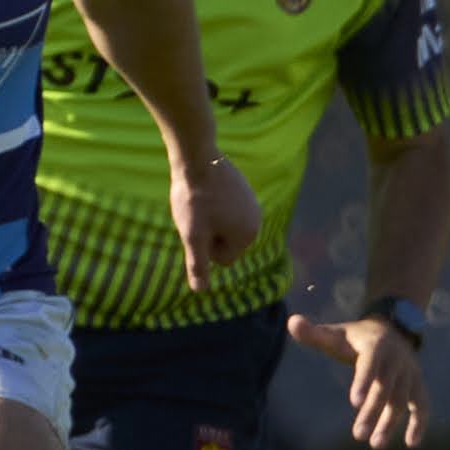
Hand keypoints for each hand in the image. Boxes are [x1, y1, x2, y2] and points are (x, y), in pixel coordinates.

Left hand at [169, 154, 261, 293]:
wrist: (197, 157)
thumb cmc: (194, 199)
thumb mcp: (192, 236)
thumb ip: (198, 265)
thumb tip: (201, 291)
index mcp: (248, 235)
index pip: (224, 259)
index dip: (206, 246)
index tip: (199, 225)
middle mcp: (257, 221)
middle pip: (226, 242)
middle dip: (210, 233)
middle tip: (198, 213)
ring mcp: (253, 203)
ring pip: (225, 225)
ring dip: (212, 219)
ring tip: (201, 201)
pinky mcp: (245, 190)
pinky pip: (228, 209)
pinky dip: (216, 204)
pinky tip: (206, 190)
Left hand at [289, 311, 429, 449]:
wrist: (392, 331)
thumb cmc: (355, 338)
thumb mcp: (336, 333)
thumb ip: (314, 333)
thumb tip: (292, 322)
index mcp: (376, 345)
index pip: (371, 364)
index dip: (363, 382)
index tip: (354, 403)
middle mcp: (397, 359)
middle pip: (386, 387)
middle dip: (373, 411)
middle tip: (358, 435)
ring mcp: (410, 373)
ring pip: (402, 400)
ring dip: (390, 422)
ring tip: (375, 444)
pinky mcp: (417, 385)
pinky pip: (421, 405)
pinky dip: (420, 423)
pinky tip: (412, 443)